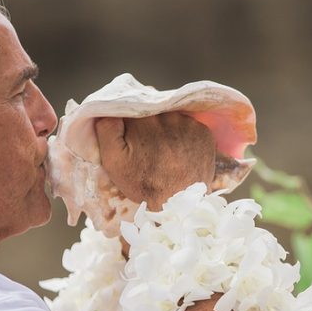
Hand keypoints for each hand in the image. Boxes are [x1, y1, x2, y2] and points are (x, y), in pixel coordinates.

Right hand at [94, 113, 215, 209]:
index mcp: (143, 119)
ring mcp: (189, 123)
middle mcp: (168, 115)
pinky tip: (179, 152)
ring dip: (167, 128)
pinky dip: (184, 136)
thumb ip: (107, 130)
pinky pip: (190, 126)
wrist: (178, 204)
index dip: (130, 120)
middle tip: (148, 145)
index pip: (133, 107)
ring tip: (165, 150)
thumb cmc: (143, 183)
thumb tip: (110, 111)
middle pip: (154, 110)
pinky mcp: (204, 133)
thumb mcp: (113, 161)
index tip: (131, 134)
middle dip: (149, 124)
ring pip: (173, 117)